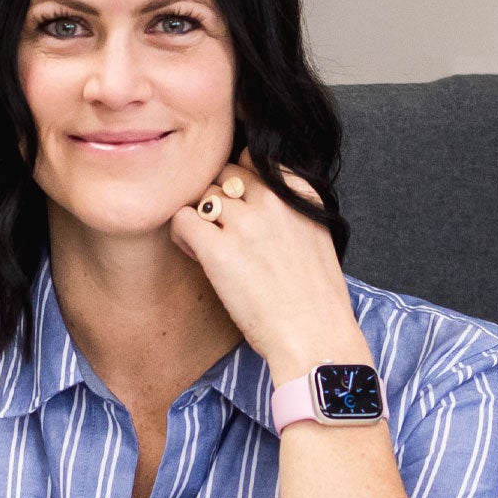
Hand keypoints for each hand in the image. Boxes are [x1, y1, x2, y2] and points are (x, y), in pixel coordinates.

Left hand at [169, 157, 370, 377]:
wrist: (315, 335)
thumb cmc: (316, 298)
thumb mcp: (316, 236)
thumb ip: (290, 211)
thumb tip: (256, 205)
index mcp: (299, 195)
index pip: (254, 161)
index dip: (240, 183)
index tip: (242, 208)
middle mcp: (271, 200)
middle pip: (224, 174)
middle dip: (218, 198)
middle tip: (219, 230)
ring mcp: (243, 223)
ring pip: (202, 195)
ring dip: (199, 216)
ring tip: (206, 245)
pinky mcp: (217, 251)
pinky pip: (182, 219)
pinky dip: (182, 233)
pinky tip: (195, 254)